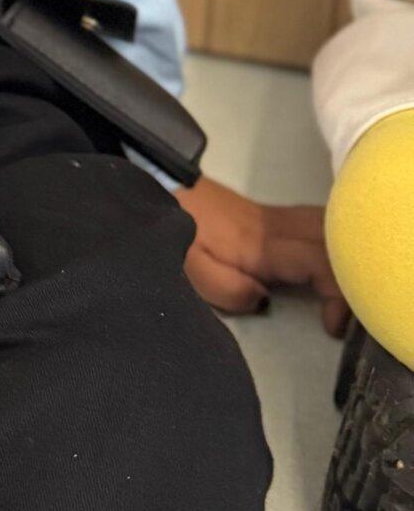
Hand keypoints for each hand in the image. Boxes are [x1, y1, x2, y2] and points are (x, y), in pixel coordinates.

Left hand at [176, 174, 348, 335]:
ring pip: (328, 226)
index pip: (319, 262)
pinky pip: (315, 224)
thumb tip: (264, 299)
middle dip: (353, 275)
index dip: (338, 294)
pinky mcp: (267, 215)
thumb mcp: (191, 271)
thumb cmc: (173, 233)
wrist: (157, 184)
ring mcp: (274, 217)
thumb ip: (230, 290)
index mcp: (261, 244)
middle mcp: (276, 226)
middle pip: (334, 240)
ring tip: (345, 289)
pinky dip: (332, 243)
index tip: (332, 326)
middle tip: (351, 310)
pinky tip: (330, 262)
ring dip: (344, 256)